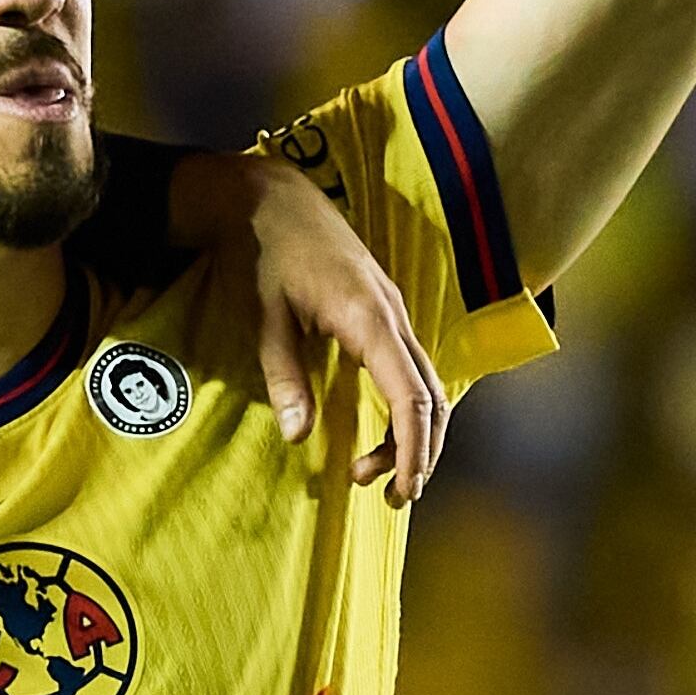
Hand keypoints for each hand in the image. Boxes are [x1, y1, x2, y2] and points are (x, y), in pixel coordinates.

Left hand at [192, 155, 448, 503]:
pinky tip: (383, 431)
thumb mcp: (264, 316)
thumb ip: (283, 375)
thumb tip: (298, 436)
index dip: (413, 449)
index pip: (409, 397)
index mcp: (368, 319)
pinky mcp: (386, 312)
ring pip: (426, 384)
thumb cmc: (265, 255)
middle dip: (419, 451)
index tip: (403, 489)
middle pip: (431, 397)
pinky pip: (412, 367)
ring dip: (412, 432)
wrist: (274, 200)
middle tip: (387, 495)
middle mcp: (393, 316)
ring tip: (371, 471)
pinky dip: (407, 407)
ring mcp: (394, 312)